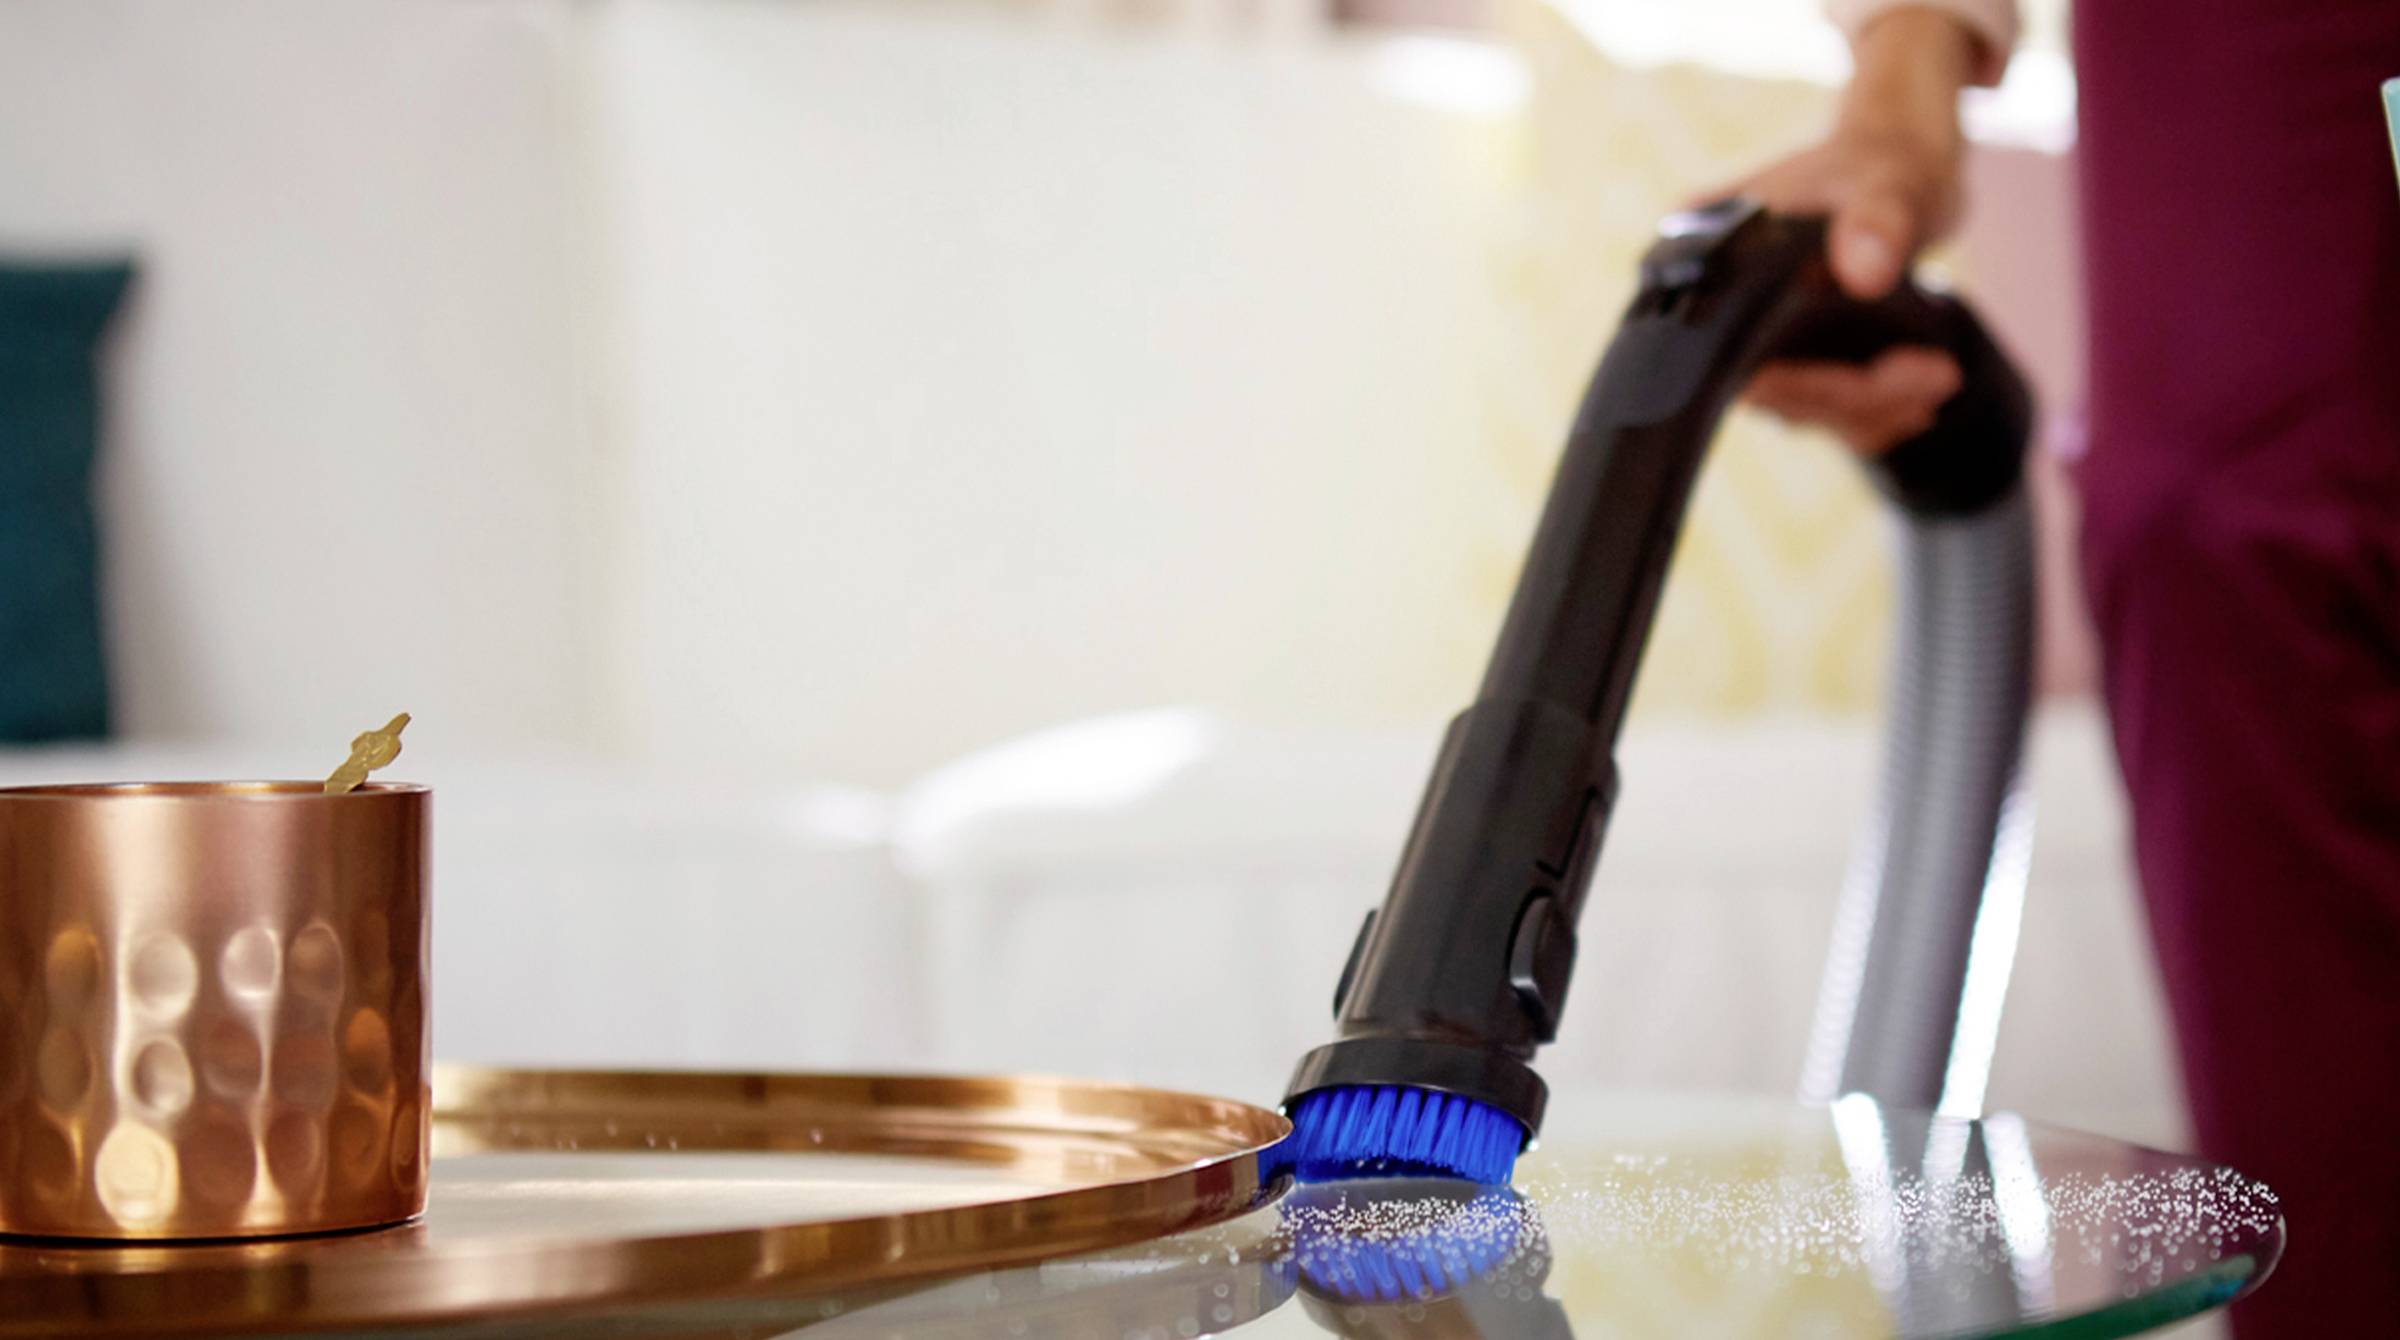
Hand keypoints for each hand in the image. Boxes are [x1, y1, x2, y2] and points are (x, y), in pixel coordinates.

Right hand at [1718, 7, 1982, 453]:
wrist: (1897, 158)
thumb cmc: (1884, 160)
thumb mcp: (1887, 184)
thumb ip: (1875, 223)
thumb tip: (1864, 273)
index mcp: (1711, 264)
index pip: (1741, 360)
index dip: (1815, 385)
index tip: (1891, 381)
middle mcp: (1717, 307)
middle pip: (1777, 392)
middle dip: (1859, 398)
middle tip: (1937, 378)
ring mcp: (1751, 333)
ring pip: (1802, 406)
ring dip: (1871, 408)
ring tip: (1936, 382)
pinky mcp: (1788, 348)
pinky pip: (1819, 401)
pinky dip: (1868, 405)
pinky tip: (1916, 393)